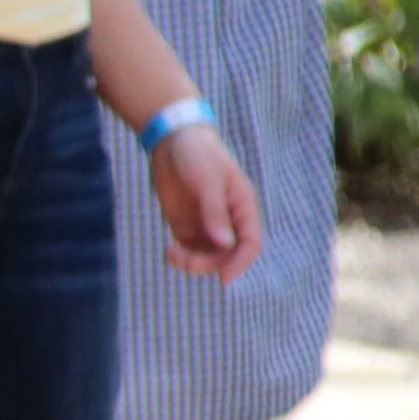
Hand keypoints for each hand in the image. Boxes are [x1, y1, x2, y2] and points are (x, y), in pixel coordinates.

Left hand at [148, 125, 260, 283]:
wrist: (171, 140)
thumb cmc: (198, 155)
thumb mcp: (207, 182)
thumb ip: (214, 212)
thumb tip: (224, 244)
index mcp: (242, 208)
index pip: (250, 244)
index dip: (240, 263)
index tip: (223, 278)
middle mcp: (227, 220)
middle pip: (227, 256)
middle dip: (208, 264)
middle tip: (183, 260)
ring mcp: (206, 224)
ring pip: (207, 257)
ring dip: (192, 264)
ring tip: (171, 254)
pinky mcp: (185, 225)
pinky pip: (188, 251)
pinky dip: (180, 257)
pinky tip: (168, 252)